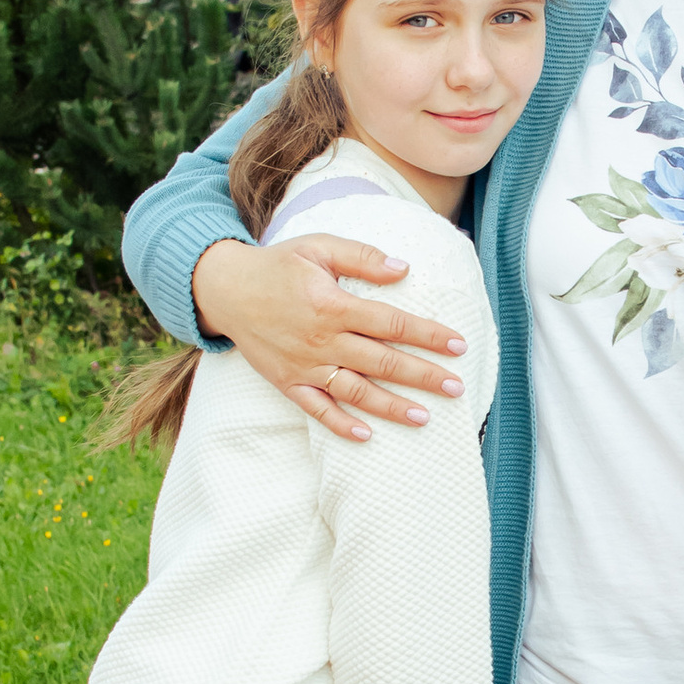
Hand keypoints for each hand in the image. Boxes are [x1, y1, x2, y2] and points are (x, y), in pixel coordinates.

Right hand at [193, 235, 466, 443]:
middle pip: (382, 362)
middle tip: (456, 387)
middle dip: (423, 376)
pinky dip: (340, 425)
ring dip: (391, 406)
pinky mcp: (287, 383)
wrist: (225, 289)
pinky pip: (316, 410)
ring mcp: (304, 365)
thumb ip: (362, 257)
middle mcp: (321, 340)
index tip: (458, 345)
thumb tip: (404, 268)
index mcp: (333, 305)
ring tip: (424, 417)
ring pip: (355, 392)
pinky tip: (366, 436)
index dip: (428, 335)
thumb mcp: (319, 247)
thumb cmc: (278, 265)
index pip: (392, 323)